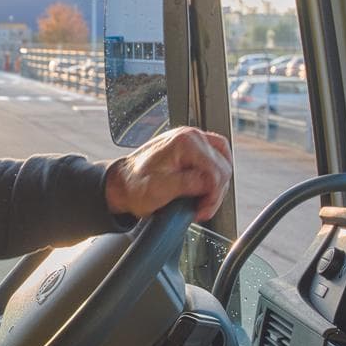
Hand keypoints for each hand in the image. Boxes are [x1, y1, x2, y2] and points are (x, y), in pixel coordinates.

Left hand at [104, 126, 231, 221]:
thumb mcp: (160, 189)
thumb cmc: (135, 186)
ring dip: (216, 186)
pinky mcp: (192, 149)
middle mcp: (191, 136)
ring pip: (223, 163)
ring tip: (201, 203)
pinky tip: (203, 191)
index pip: (217, 170)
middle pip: (223, 166)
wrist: (123, 184)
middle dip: (215, 192)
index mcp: (185, 142)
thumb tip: (210, 185)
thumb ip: (188, 184)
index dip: (213, 194)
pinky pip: (215, 161)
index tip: (202, 210)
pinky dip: (212, 178)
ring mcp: (192, 141)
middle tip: (202, 209)